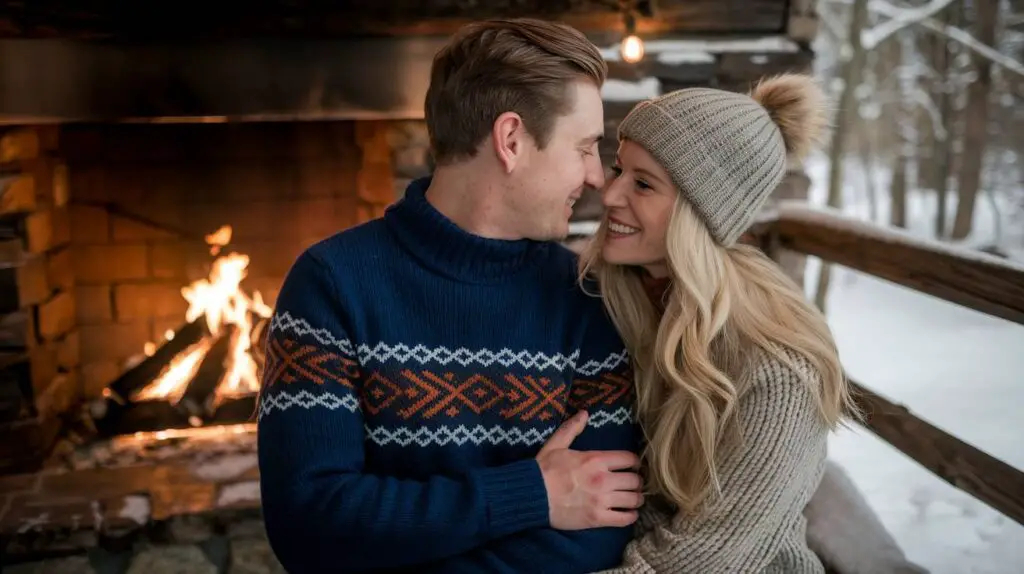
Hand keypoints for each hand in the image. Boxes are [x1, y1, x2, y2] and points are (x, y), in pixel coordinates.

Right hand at [536, 410, 643, 529]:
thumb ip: (572, 428)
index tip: (633, 466)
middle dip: (637, 481)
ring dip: (636, 499)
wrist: (531, 496)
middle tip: (634, 484)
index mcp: (596, 460)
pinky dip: (630, 516)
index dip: (635, 462)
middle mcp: (603, 479)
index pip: (629, 459)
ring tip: (633, 499)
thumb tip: (584, 413)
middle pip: (635, 480)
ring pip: (633, 499)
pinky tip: (629, 514)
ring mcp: (601, 500)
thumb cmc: (543, 470)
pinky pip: (624, 519)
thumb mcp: (556, 444)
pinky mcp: (597, 518)